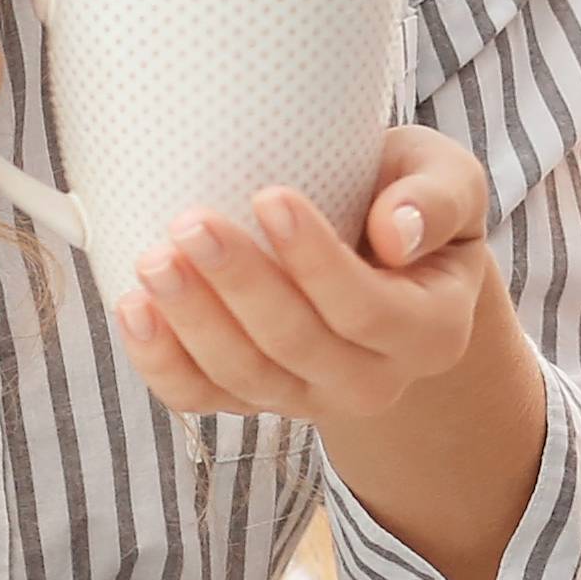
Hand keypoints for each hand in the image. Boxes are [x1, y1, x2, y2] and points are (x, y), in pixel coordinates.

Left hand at [115, 125, 517, 420]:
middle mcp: (375, 380)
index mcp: (432, 331)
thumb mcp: (448, 180)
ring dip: (193, 323)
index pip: (368, 308)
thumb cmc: (407, 200)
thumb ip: (436, 198)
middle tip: (191, 223)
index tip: (269, 196)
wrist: (383, 256)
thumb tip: (394, 233)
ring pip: (246, 379)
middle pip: (299, 347)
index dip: (315, 261)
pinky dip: (161, 362)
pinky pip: (202, 398)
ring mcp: (311, 399)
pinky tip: (133, 309)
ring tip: (154, 261)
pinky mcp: (255, 399)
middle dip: (240, 287)